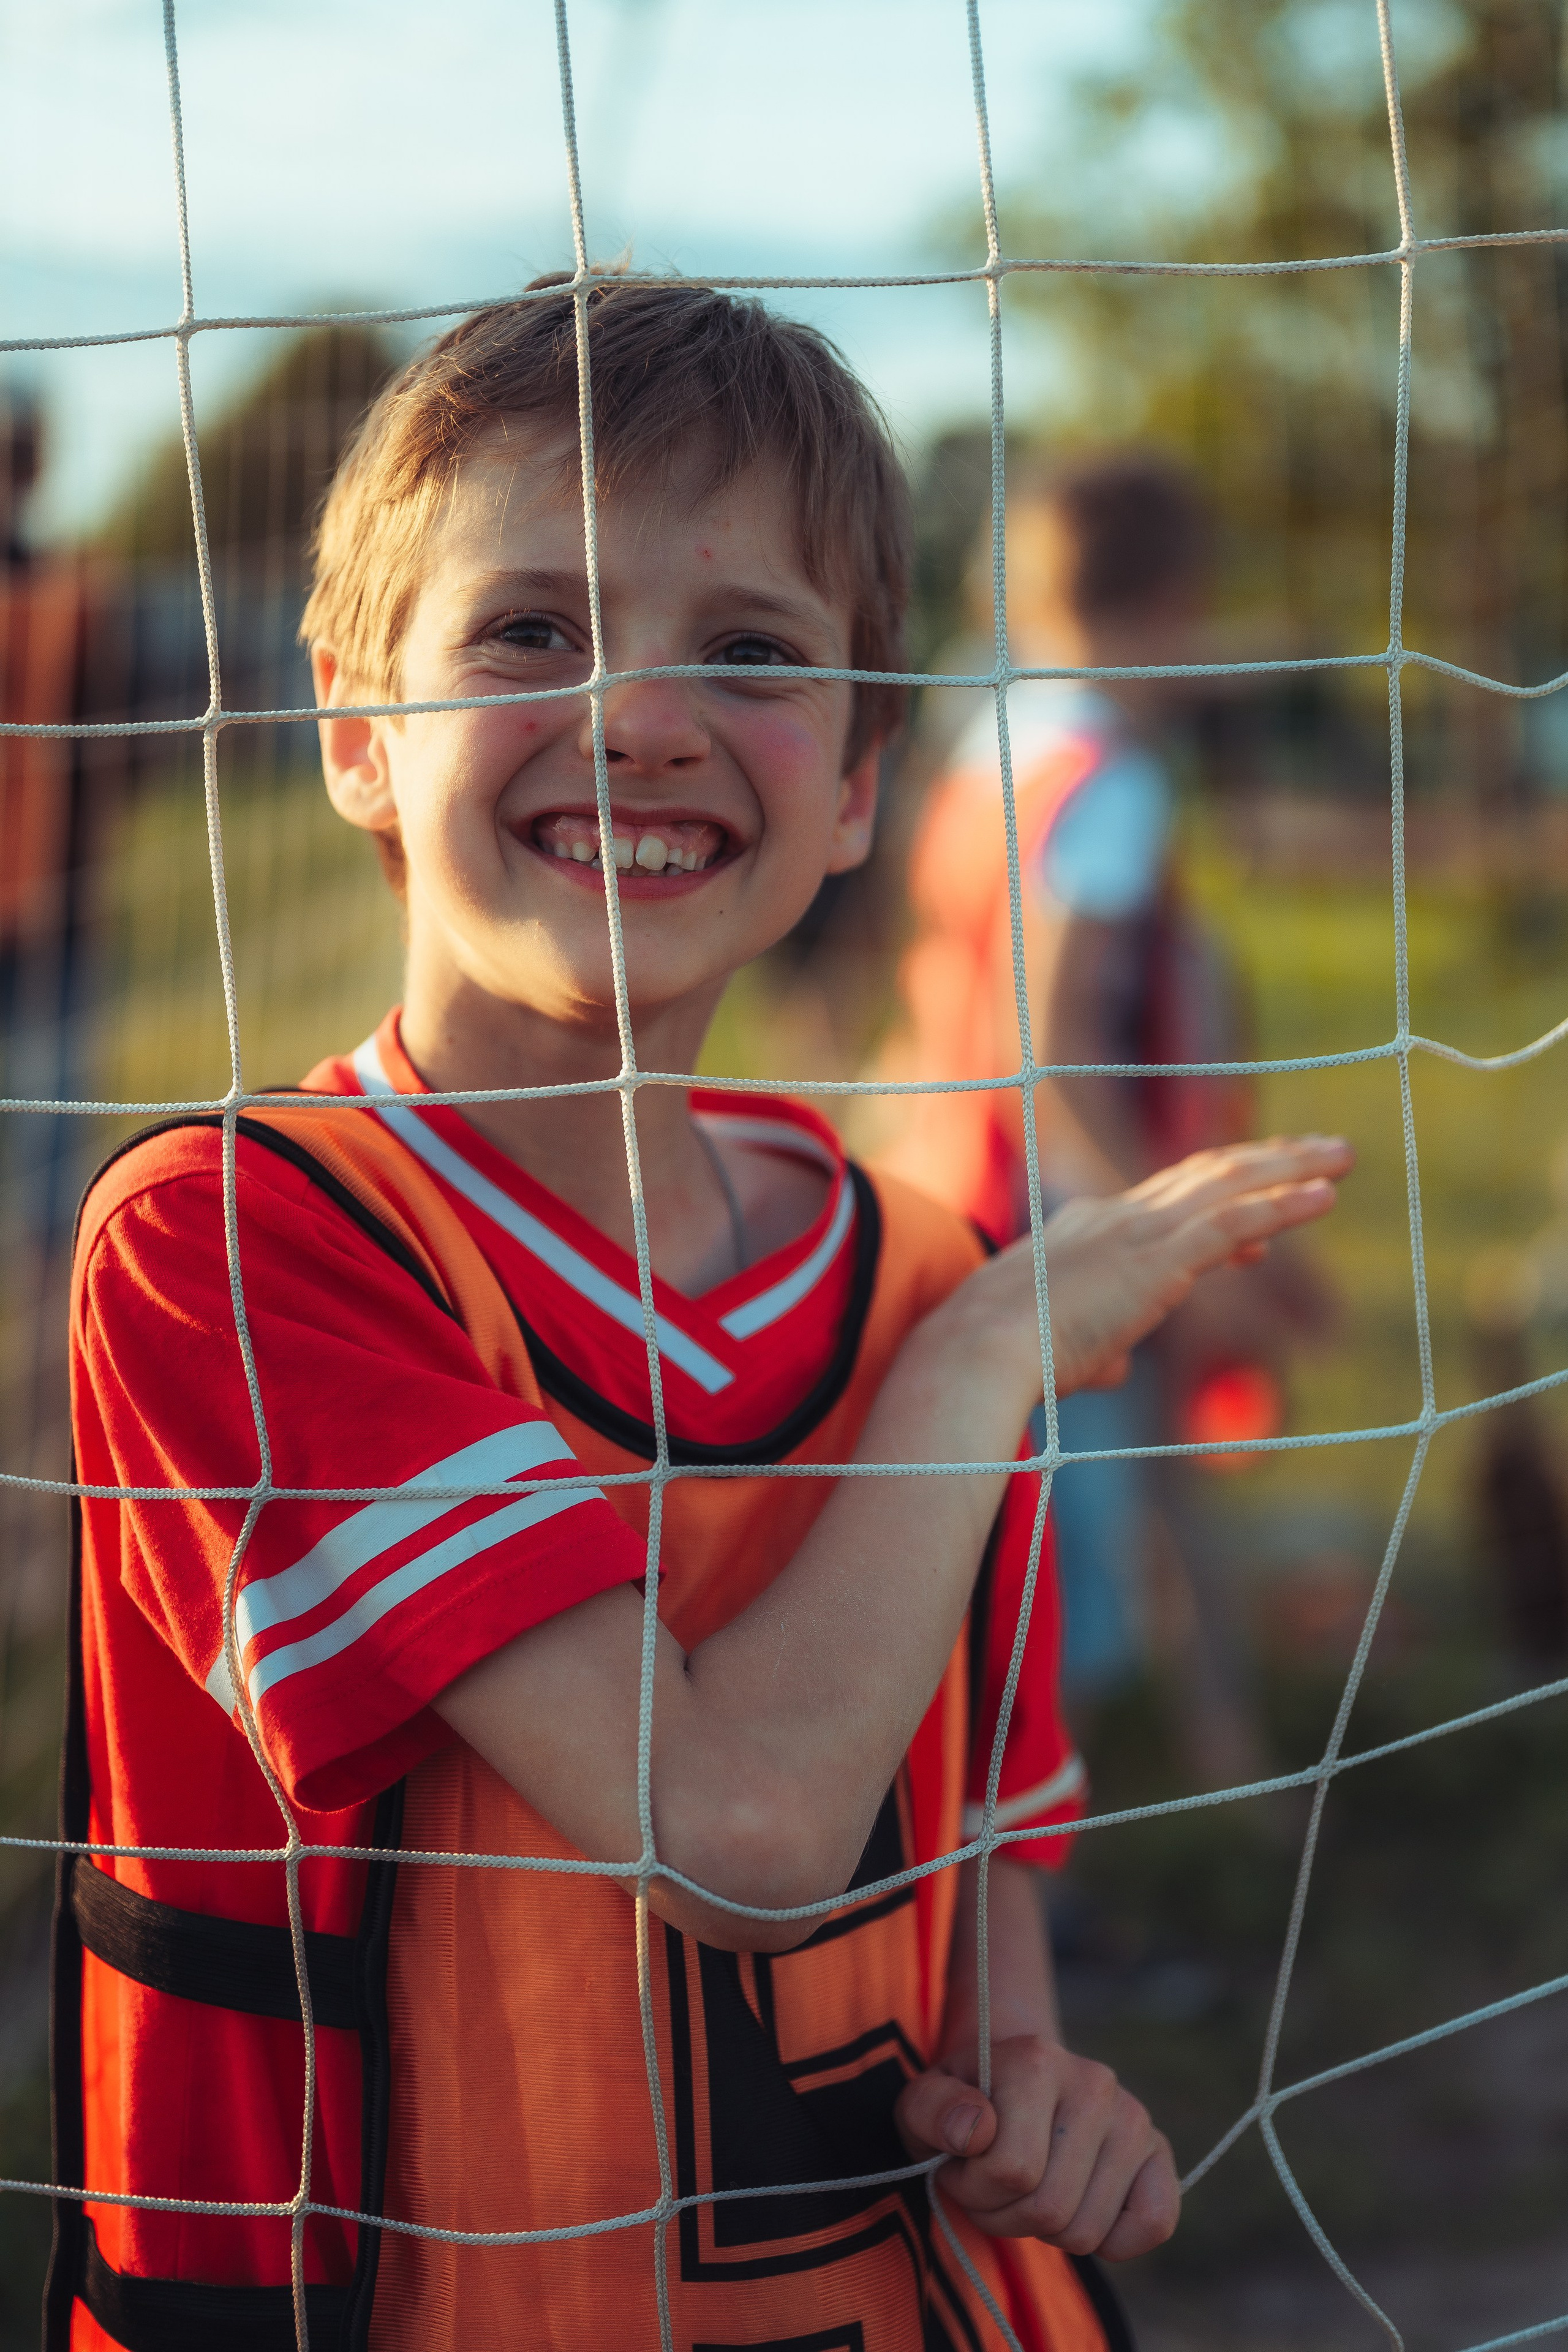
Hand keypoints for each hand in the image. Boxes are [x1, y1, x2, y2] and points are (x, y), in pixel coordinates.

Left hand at [895, 2034, 1179, 2261]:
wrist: (1006, 2080)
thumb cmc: (963, 2103)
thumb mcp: (923, 2102)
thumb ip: (932, 2110)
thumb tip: (975, 2131)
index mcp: (1036, 2061)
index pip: (1012, 2171)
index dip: (973, 2187)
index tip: (960, 2164)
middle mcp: (1095, 2083)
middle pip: (1050, 2208)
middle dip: (1005, 2215)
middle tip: (991, 2184)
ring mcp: (1132, 2117)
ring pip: (1088, 2231)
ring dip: (1044, 2231)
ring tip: (1026, 2189)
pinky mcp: (1158, 2151)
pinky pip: (1155, 2223)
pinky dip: (1113, 2241)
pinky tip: (1079, 2209)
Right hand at [1032, 1134, 1351, 1397]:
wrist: (978, 1350)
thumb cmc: (1005, 1358)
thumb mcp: (1059, 1348)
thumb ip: (1096, 1349)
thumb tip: (1116, 1368)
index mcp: (1088, 1231)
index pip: (1168, 1204)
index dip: (1223, 1199)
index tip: (1266, 1213)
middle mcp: (1116, 1216)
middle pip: (1206, 1173)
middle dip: (1267, 1159)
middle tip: (1320, 1151)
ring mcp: (1138, 1232)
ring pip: (1229, 1184)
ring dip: (1291, 1168)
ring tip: (1341, 1157)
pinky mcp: (1157, 1259)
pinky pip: (1233, 1221)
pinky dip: (1283, 1206)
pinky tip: (1324, 1198)